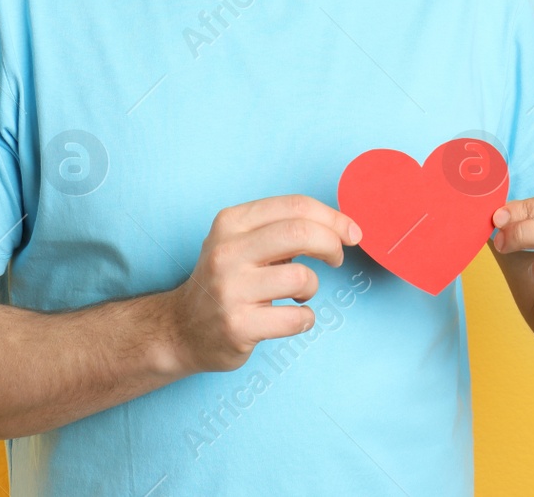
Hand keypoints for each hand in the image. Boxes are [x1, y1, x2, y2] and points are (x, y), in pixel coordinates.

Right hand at [165, 195, 361, 372]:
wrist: (182, 328)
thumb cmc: (227, 281)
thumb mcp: (241, 242)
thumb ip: (281, 229)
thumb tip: (339, 227)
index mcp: (231, 222)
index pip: (294, 206)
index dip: (332, 218)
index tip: (351, 232)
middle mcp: (227, 251)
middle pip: (300, 233)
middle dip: (331, 244)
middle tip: (337, 258)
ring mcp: (230, 289)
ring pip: (301, 278)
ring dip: (311, 287)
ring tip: (297, 293)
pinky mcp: (237, 326)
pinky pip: (296, 318)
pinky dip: (305, 318)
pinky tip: (290, 317)